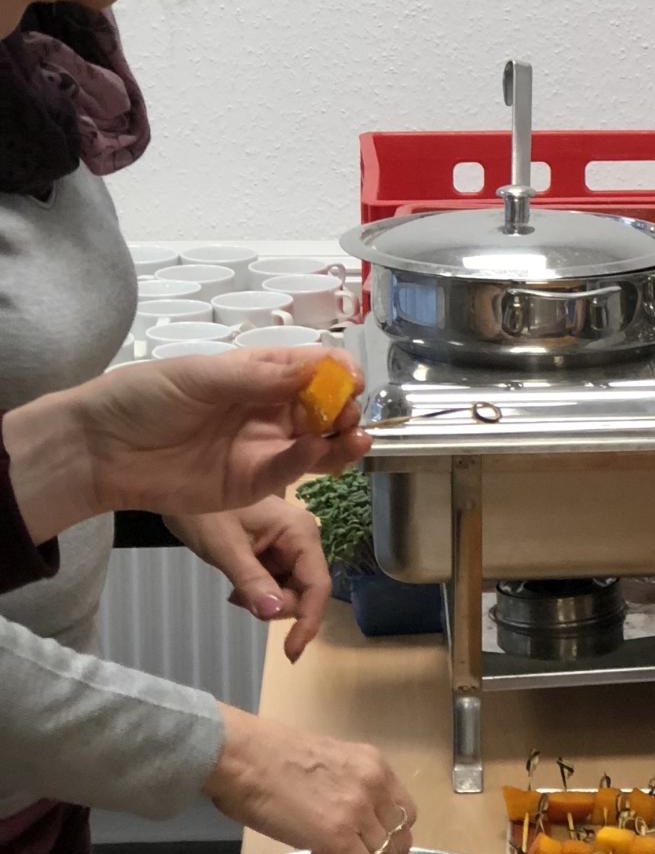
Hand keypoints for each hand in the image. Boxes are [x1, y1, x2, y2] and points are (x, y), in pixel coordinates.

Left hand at [4, 349, 367, 542]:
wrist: (99, 449)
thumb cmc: (143, 398)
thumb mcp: (200, 376)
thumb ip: (258, 377)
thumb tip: (315, 368)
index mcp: (258, 375)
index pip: (314, 369)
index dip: (338, 372)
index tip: (350, 379)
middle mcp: (268, 410)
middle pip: (325, 408)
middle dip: (347, 408)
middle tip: (350, 412)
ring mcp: (262, 449)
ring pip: (319, 445)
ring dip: (343, 440)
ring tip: (356, 436)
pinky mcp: (251, 485)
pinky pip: (289, 473)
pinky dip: (308, 461)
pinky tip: (315, 448)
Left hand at [169, 499, 332, 662]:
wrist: (179, 485)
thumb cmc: (203, 512)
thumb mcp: (225, 549)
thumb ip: (251, 581)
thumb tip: (274, 614)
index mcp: (300, 532)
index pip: (318, 585)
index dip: (307, 621)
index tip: (290, 653)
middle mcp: (303, 538)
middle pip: (305, 592)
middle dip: (278, 606)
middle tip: (239, 598)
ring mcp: (291, 545)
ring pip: (292, 591)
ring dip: (267, 600)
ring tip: (235, 589)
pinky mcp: (277, 550)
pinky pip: (279, 583)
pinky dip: (261, 593)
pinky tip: (239, 585)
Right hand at [202, 711, 414, 853]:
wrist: (239, 755)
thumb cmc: (264, 757)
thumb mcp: (324, 767)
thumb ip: (343, 794)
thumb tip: (337, 832)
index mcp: (373, 764)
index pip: (402, 814)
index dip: (387, 842)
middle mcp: (376, 784)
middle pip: (399, 840)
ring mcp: (359, 810)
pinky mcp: (337, 835)